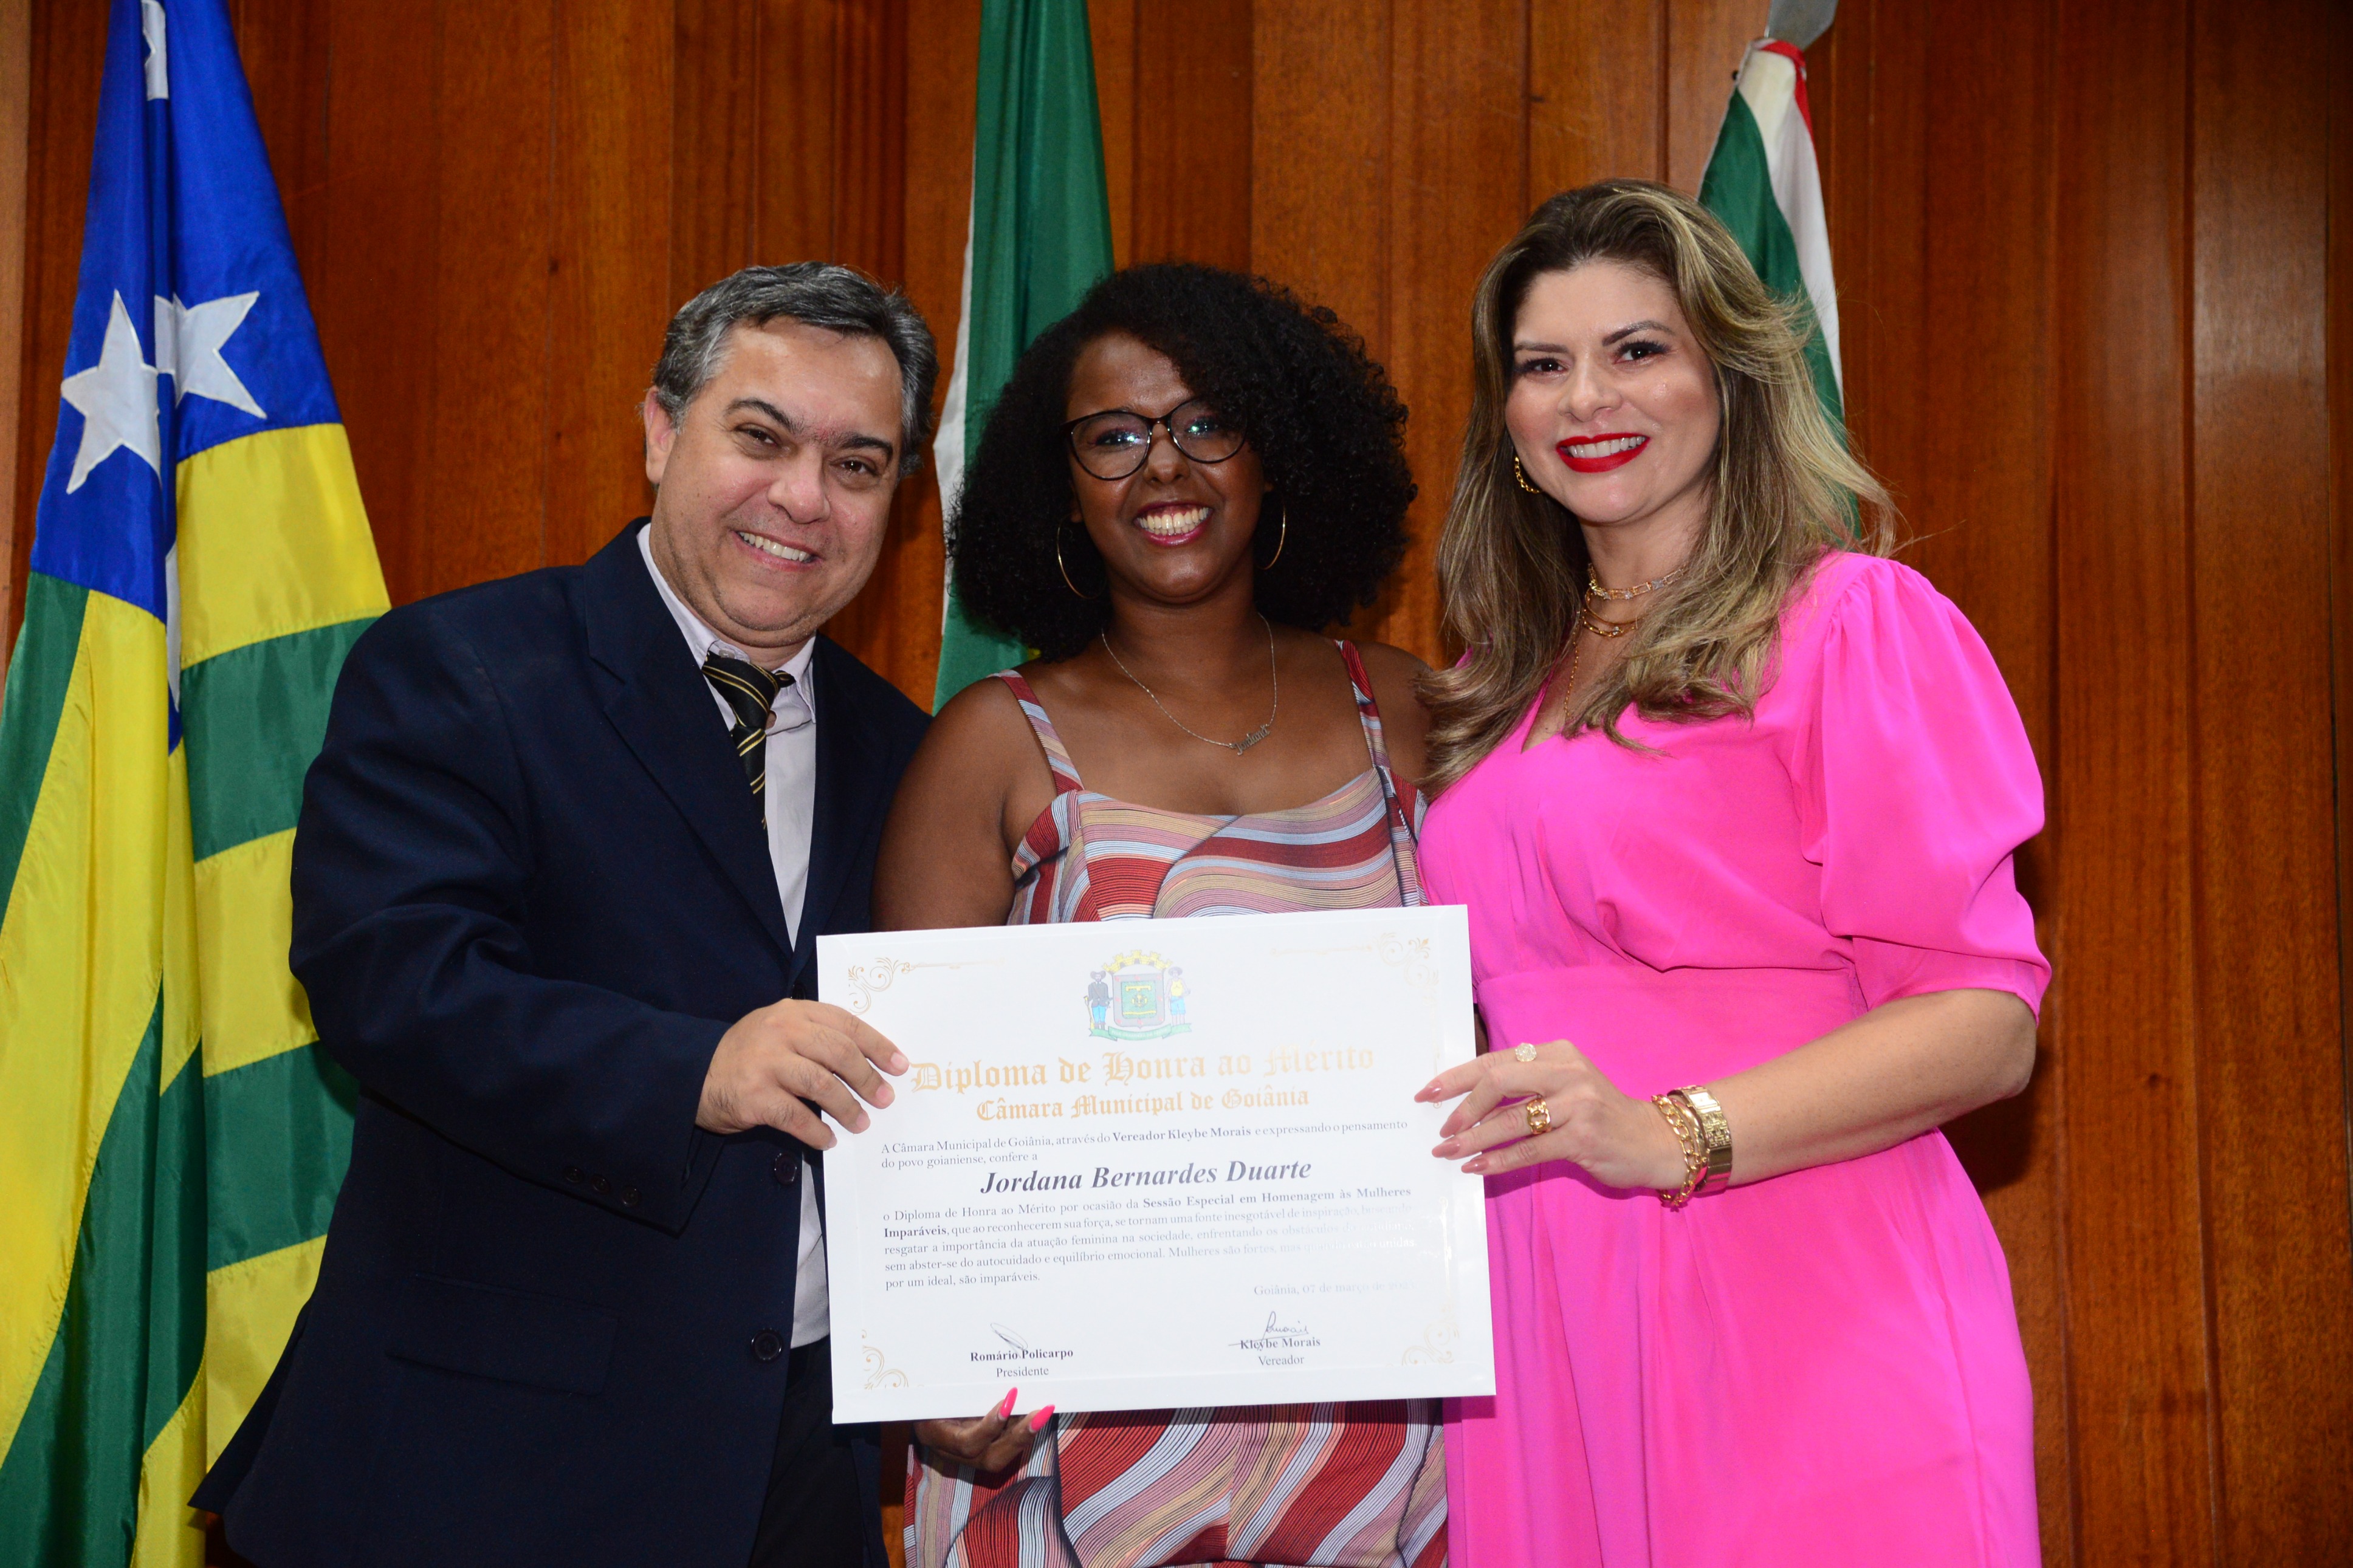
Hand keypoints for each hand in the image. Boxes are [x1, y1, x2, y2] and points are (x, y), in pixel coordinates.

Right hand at [697, 999, 906, 1144]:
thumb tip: (866, 1062)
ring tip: (860, 1124)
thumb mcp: (779, 1030)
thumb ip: (815, 1036)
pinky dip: (817, 1131)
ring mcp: (766, 1064)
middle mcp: (781, 1033)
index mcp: (794, 1012)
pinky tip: (826, 1140)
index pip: (847, 1024)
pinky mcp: (755, 1096)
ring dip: (847, 1108)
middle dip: (867, 1078)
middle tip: (884, 1099)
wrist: (693, 1074)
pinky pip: (796, 1117)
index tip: (899, 1065)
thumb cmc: (747, 1054)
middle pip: (839, 1053)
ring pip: (822, 1085)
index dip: (877, 1045)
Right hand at [913, 1388, 1052, 1473]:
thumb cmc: (920, 1392)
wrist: (912, 1407)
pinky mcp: (981, 1450)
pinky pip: (1004, 1446)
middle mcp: (954, 1454)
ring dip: (1026, 1433)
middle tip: (1043, 1411)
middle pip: (992, 1458)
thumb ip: (953, 1387)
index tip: (1009, 1399)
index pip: (967, 1443)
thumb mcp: (930, 1388)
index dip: (990, 1426)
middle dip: (1020, 1436)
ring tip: (1046, 1409)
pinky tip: (1038, 1410)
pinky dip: (1022, 1430)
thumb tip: (980, 1366)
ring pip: (1002, 1455)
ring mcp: (969, 1456)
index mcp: (935, 1436)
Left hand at [1418, 1038, 1685, 1188]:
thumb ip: (1525, 1085)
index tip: (1427, 1093)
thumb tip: (1465, 1100)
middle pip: (1498, 1081)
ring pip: (1511, 1119)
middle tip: (1441, 1128)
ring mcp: (1578, 1104)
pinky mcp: (1583, 1138)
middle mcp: (1567, 1072)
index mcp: (1557, 1053)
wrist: (1652, 1140)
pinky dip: (1498, 1160)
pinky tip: (1477, 1168)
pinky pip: (1529, 1149)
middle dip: (1462, 1105)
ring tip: (1447, 1151)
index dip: (1457, 1077)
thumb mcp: (1565, 1086)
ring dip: (1473, 1138)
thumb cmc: (1599, 1115)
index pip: (1496, 1061)